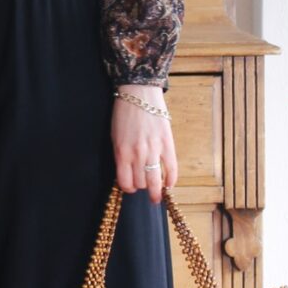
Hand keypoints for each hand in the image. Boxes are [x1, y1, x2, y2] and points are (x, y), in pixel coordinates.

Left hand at [111, 84, 176, 202]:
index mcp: (121, 152)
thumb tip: (128, 172)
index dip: (127, 188)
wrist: (139, 93)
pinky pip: (171, 168)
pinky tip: (169, 185)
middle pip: (140, 182)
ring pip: (154, 180)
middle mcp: (137, 154)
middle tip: (143, 188)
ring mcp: (153, 150)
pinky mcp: (167, 144)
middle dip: (140, 187)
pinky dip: (171, 180)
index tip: (130, 188)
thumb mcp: (116, 136)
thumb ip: (121, 155)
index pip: (124, 182)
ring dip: (155, 190)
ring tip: (156, 194)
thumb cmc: (124, 114)